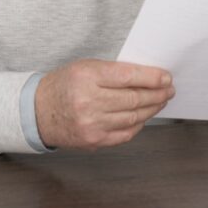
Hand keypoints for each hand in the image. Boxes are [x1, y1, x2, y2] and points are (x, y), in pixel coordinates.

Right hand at [35, 59, 173, 150]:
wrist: (38, 112)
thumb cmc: (65, 85)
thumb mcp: (86, 67)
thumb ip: (114, 71)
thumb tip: (148, 77)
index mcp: (87, 77)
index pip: (129, 76)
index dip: (152, 77)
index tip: (166, 77)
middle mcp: (89, 102)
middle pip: (134, 99)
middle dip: (157, 94)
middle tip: (169, 90)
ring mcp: (91, 124)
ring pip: (133, 117)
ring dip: (152, 109)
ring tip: (160, 101)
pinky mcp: (93, 140)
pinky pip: (125, 134)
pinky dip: (138, 124)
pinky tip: (144, 116)